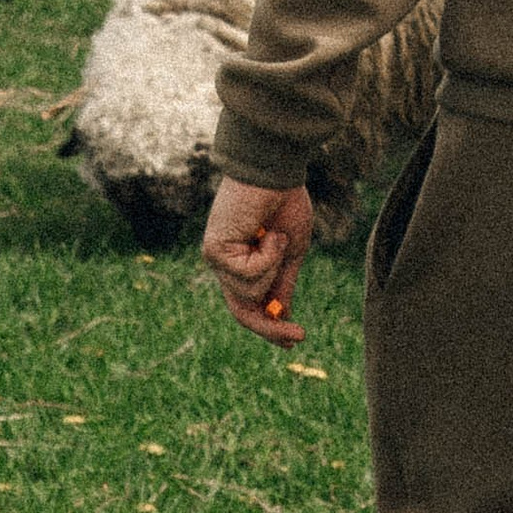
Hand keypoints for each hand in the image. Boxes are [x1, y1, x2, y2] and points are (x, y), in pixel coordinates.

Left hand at [203, 178, 314, 346]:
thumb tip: (280, 315)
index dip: (269, 327)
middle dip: (270, 328)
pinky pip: (248, 276)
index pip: (248, 306)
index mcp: (241, 263)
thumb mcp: (290, 251)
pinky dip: (267, 256)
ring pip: (250, 294)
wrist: (275, 172)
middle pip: (242, 312)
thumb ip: (282, 283)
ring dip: (273, 268)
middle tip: (299, 336)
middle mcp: (224, 264)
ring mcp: (217, 259)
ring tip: (275, 236)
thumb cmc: (283, 203)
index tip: (293, 341)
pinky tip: (266, 232)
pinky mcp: (213, 252)